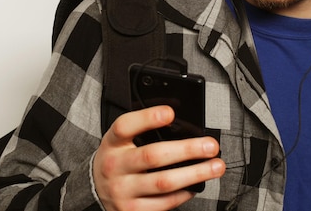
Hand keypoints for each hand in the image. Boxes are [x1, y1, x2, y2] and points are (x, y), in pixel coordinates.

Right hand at [93, 105, 224, 210]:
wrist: (95, 190)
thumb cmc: (117, 158)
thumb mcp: (121, 139)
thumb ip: (142, 126)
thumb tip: (175, 111)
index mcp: (112, 143)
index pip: (125, 126)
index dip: (147, 118)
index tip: (170, 112)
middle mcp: (115, 166)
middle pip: (152, 155)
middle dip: (187, 150)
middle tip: (211, 145)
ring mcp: (123, 190)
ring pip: (163, 182)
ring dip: (195, 174)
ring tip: (215, 166)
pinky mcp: (132, 210)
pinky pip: (164, 203)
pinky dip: (184, 194)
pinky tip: (196, 184)